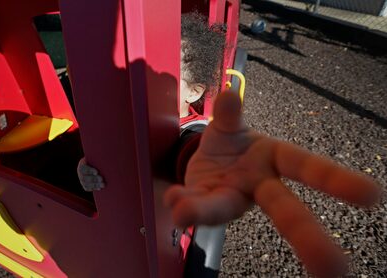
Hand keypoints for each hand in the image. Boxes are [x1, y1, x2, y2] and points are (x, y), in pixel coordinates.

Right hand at [77, 157, 104, 190]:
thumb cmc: (99, 160)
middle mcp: (80, 173)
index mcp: (82, 164)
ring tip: (103, 184)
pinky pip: (87, 188)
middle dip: (94, 179)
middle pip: (84, 177)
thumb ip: (99, 159)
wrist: (96, 166)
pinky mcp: (84, 185)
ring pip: (86, 184)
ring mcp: (81, 179)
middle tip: (102, 179)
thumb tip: (106, 157)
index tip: (97, 172)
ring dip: (95, 185)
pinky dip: (93, 188)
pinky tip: (100, 188)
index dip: (89, 171)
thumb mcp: (97, 158)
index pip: (83, 168)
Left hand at [164, 92, 379, 276]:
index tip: (372, 196)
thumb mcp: (230, 127)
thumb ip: (229, 115)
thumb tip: (228, 93)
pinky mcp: (206, 203)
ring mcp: (231, 197)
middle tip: (334, 268)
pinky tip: (176, 203)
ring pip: (224, 210)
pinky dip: (184, 203)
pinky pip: (194, 202)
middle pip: (284, 209)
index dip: (334, 179)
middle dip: (307, 236)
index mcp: (273, 159)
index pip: (305, 167)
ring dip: (205, 213)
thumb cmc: (231, 145)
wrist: (208, 162)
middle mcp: (257, 184)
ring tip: (183, 214)